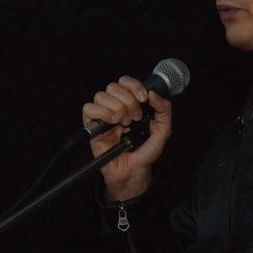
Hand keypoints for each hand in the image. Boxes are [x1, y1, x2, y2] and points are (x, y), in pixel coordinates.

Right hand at [82, 76, 172, 200]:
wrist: (135, 171)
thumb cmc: (146, 151)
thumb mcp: (163, 130)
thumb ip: (164, 110)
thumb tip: (153, 94)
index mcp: (130, 103)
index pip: (125, 82)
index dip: (134, 86)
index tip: (144, 99)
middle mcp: (115, 106)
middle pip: (113, 86)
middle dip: (128, 101)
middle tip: (135, 118)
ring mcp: (103, 116)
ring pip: (101, 95)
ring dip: (117, 108)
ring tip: (124, 123)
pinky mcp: (92, 127)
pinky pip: (89, 109)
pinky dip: (102, 113)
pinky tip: (113, 123)